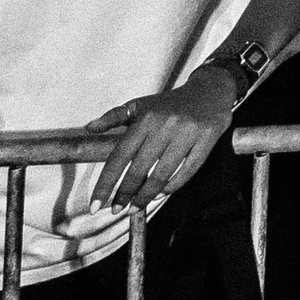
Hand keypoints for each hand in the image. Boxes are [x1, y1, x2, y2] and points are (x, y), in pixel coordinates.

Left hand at [83, 73, 234, 209]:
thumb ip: (113, 117)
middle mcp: (165, 125)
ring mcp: (187, 133)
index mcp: (145, 119)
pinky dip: (173, 186)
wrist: (210, 90)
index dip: (106, 184)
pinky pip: (188, 171)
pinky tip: (161, 193)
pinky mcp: (207, 139)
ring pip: (162, 175)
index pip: (119, 157)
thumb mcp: (140, 105)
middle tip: (118, 209)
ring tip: (136, 207)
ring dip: (146, 196)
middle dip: (125, 195)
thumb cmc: (170, 103)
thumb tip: (89, 127)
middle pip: (139, 170)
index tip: (96, 204)